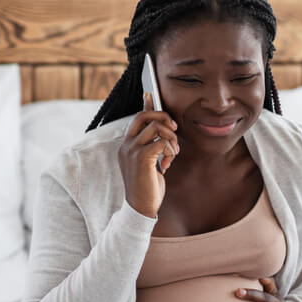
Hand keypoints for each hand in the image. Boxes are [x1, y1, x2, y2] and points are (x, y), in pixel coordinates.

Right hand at [118, 92, 179, 218]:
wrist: (141, 207)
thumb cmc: (148, 187)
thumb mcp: (151, 163)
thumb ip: (154, 146)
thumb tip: (161, 133)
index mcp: (127, 145)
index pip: (136, 117)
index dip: (146, 105)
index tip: (150, 93)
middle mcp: (126, 144)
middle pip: (145, 116)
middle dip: (164, 117)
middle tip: (175, 130)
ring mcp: (132, 150)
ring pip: (156, 127)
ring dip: (171, 138)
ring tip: (172, 153)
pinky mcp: (141, 158)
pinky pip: (162, 142)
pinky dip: (170, 150)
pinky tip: (168, 163)